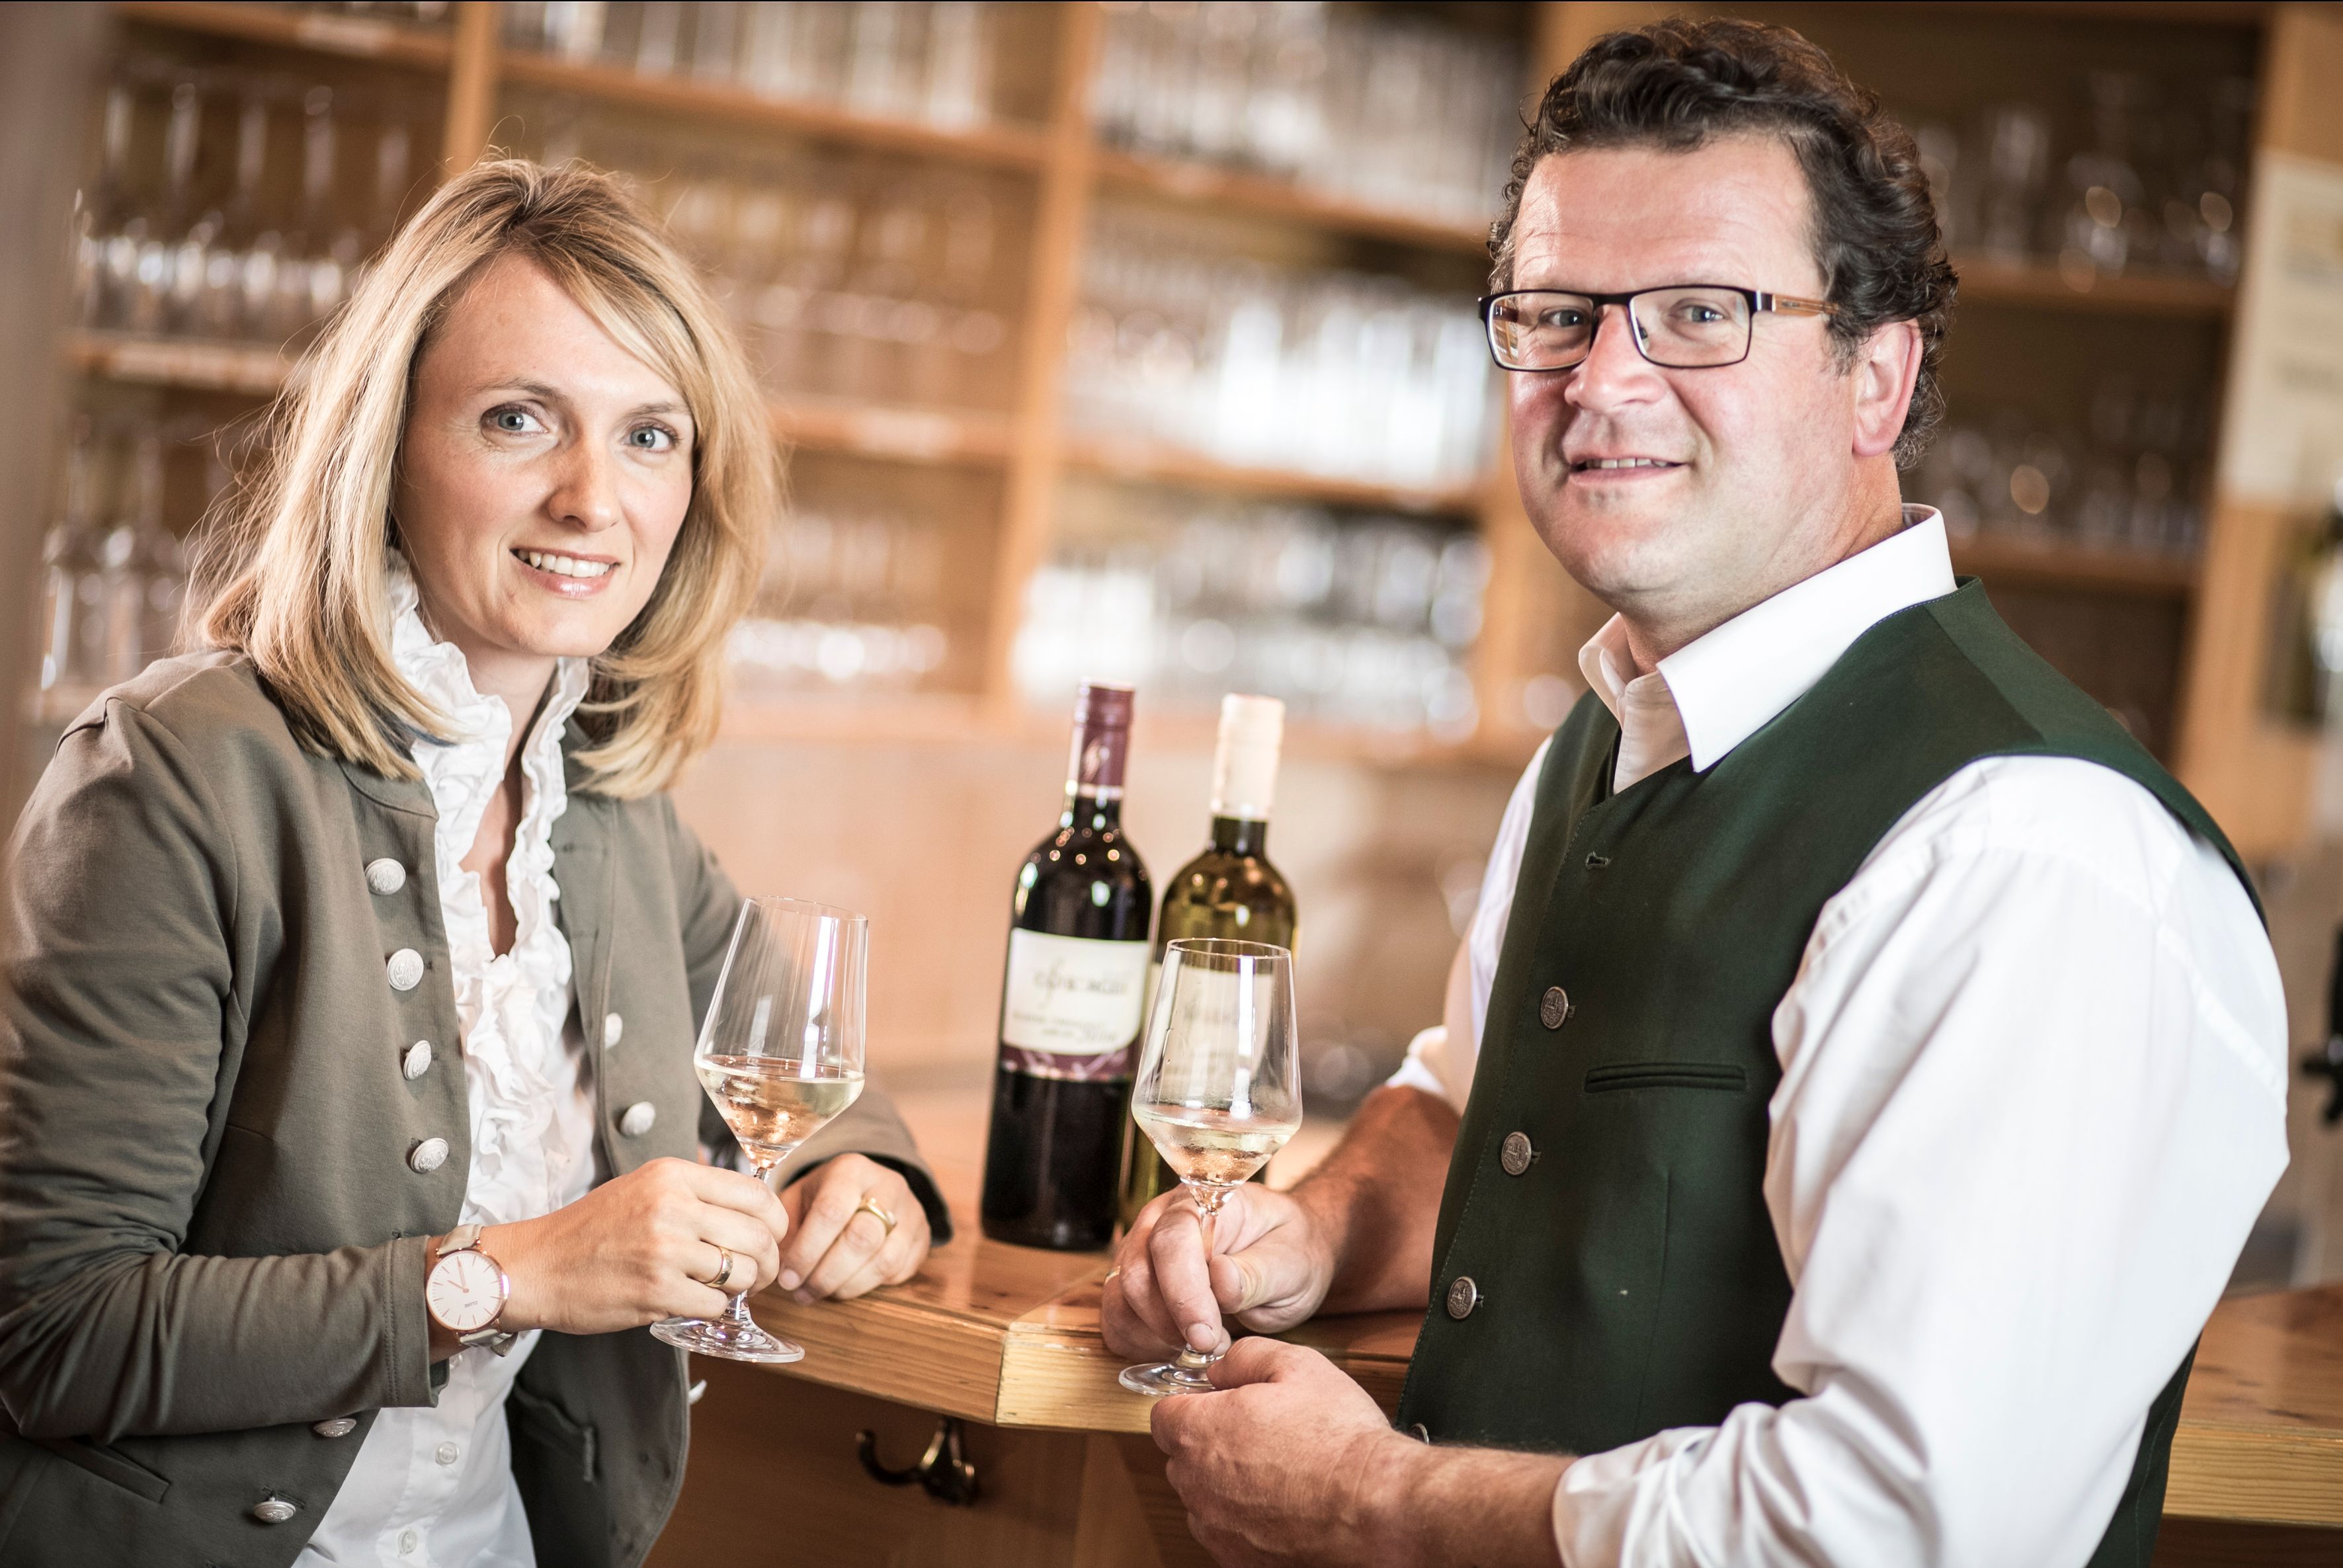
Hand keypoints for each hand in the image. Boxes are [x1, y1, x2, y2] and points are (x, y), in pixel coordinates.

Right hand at [476, 1156, 787, 1338]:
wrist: (536, 1266)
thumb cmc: (591, 1230)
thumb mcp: (644, 1187)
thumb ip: (694, 1192)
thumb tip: (752, 1207)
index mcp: (673, 1175)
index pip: (756, 1193)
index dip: (776, 1220)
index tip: (772, 1236)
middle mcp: (673, 1207)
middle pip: (758, 1236)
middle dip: (767, 1261)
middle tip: (757, 1273)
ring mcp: (665, 1250)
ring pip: (742, 1273)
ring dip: (741, 1288)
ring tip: (724, 1288)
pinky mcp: (655, 1291)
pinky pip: (715, 1306)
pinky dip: (712, 1310)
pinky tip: (694, 1302)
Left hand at [774, 1153, 930, 1301]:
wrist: (865, 1188)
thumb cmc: (822, 1198)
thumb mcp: (797, 1200)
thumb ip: (785, 1229)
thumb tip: (777, 1268)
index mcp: (851, 1169)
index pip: (831, 1212)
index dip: (807, 1252)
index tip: (786, 1278)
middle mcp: (888, 1184)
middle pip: (861, 1239)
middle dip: (826, 1274)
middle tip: (802, 1292)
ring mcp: (912, 1210)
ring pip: (884, 1260)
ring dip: (847, 1286)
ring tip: (820, 1293)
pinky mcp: (923, 1236)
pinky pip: (900, 1271)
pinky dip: (869, 1286)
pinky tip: (845, 1286)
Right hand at [1103, 1185, 1333, 1360]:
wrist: (1284, 1255)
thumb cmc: (1289, 1252)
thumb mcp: (1293, 1263)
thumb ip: (1258, 1273)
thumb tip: (1221, 1279)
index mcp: (1203, 1202)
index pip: (1173, 1241)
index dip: (1184, 1293)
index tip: (1206, 1335)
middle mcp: (1160, 1220)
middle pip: (1136, 1274)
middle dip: (1170, 1323)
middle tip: (1214, 1345)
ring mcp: (1140, 1251)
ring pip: (1120, 1300)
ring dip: (1156, 1336)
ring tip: (1204, 1341)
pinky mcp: (1132, 1284)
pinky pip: (1116, 1320)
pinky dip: (1142, 1344)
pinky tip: (1180, 1344)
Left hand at [1151, 1338, 1414, 1567]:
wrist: (1375, 1507)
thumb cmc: (1339, 1438)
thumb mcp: (1296, 1365)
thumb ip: (1243, 1358)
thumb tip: (1222, 1369)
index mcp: (1198, 1433)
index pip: (1164, 1415)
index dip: (1194, 1403)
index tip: (1222, 1402)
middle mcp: (1196, 1485)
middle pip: (1183, 1456)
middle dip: (1211, 1441)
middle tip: (1262, 1431)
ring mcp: (1216, 1528)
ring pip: (1205, 1496)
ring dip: (1227, 1482)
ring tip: (1280, 1469)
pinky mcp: (1239, 1559)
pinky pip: (1228, 1530)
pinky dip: (1246, 1517)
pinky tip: (1285, 1502)